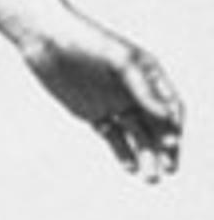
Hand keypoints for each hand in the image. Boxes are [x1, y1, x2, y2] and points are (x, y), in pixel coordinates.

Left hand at [26, 22, 182, 182]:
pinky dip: (122, 152)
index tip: (171, 144)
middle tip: (169, 169)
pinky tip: (130, 168)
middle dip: (165, 149)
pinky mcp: (94, 114)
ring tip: (150, 178)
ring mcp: (115, 103)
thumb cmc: (86, 42)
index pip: (170, 105)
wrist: (46, 40)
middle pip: (157, 125)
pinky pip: (113, 136)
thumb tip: (167, 116)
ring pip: (137, 135)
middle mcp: (135, 91)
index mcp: (149, 74)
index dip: (173, 126)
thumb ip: (143, 89)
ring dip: (146, 155)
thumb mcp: (119, 62)